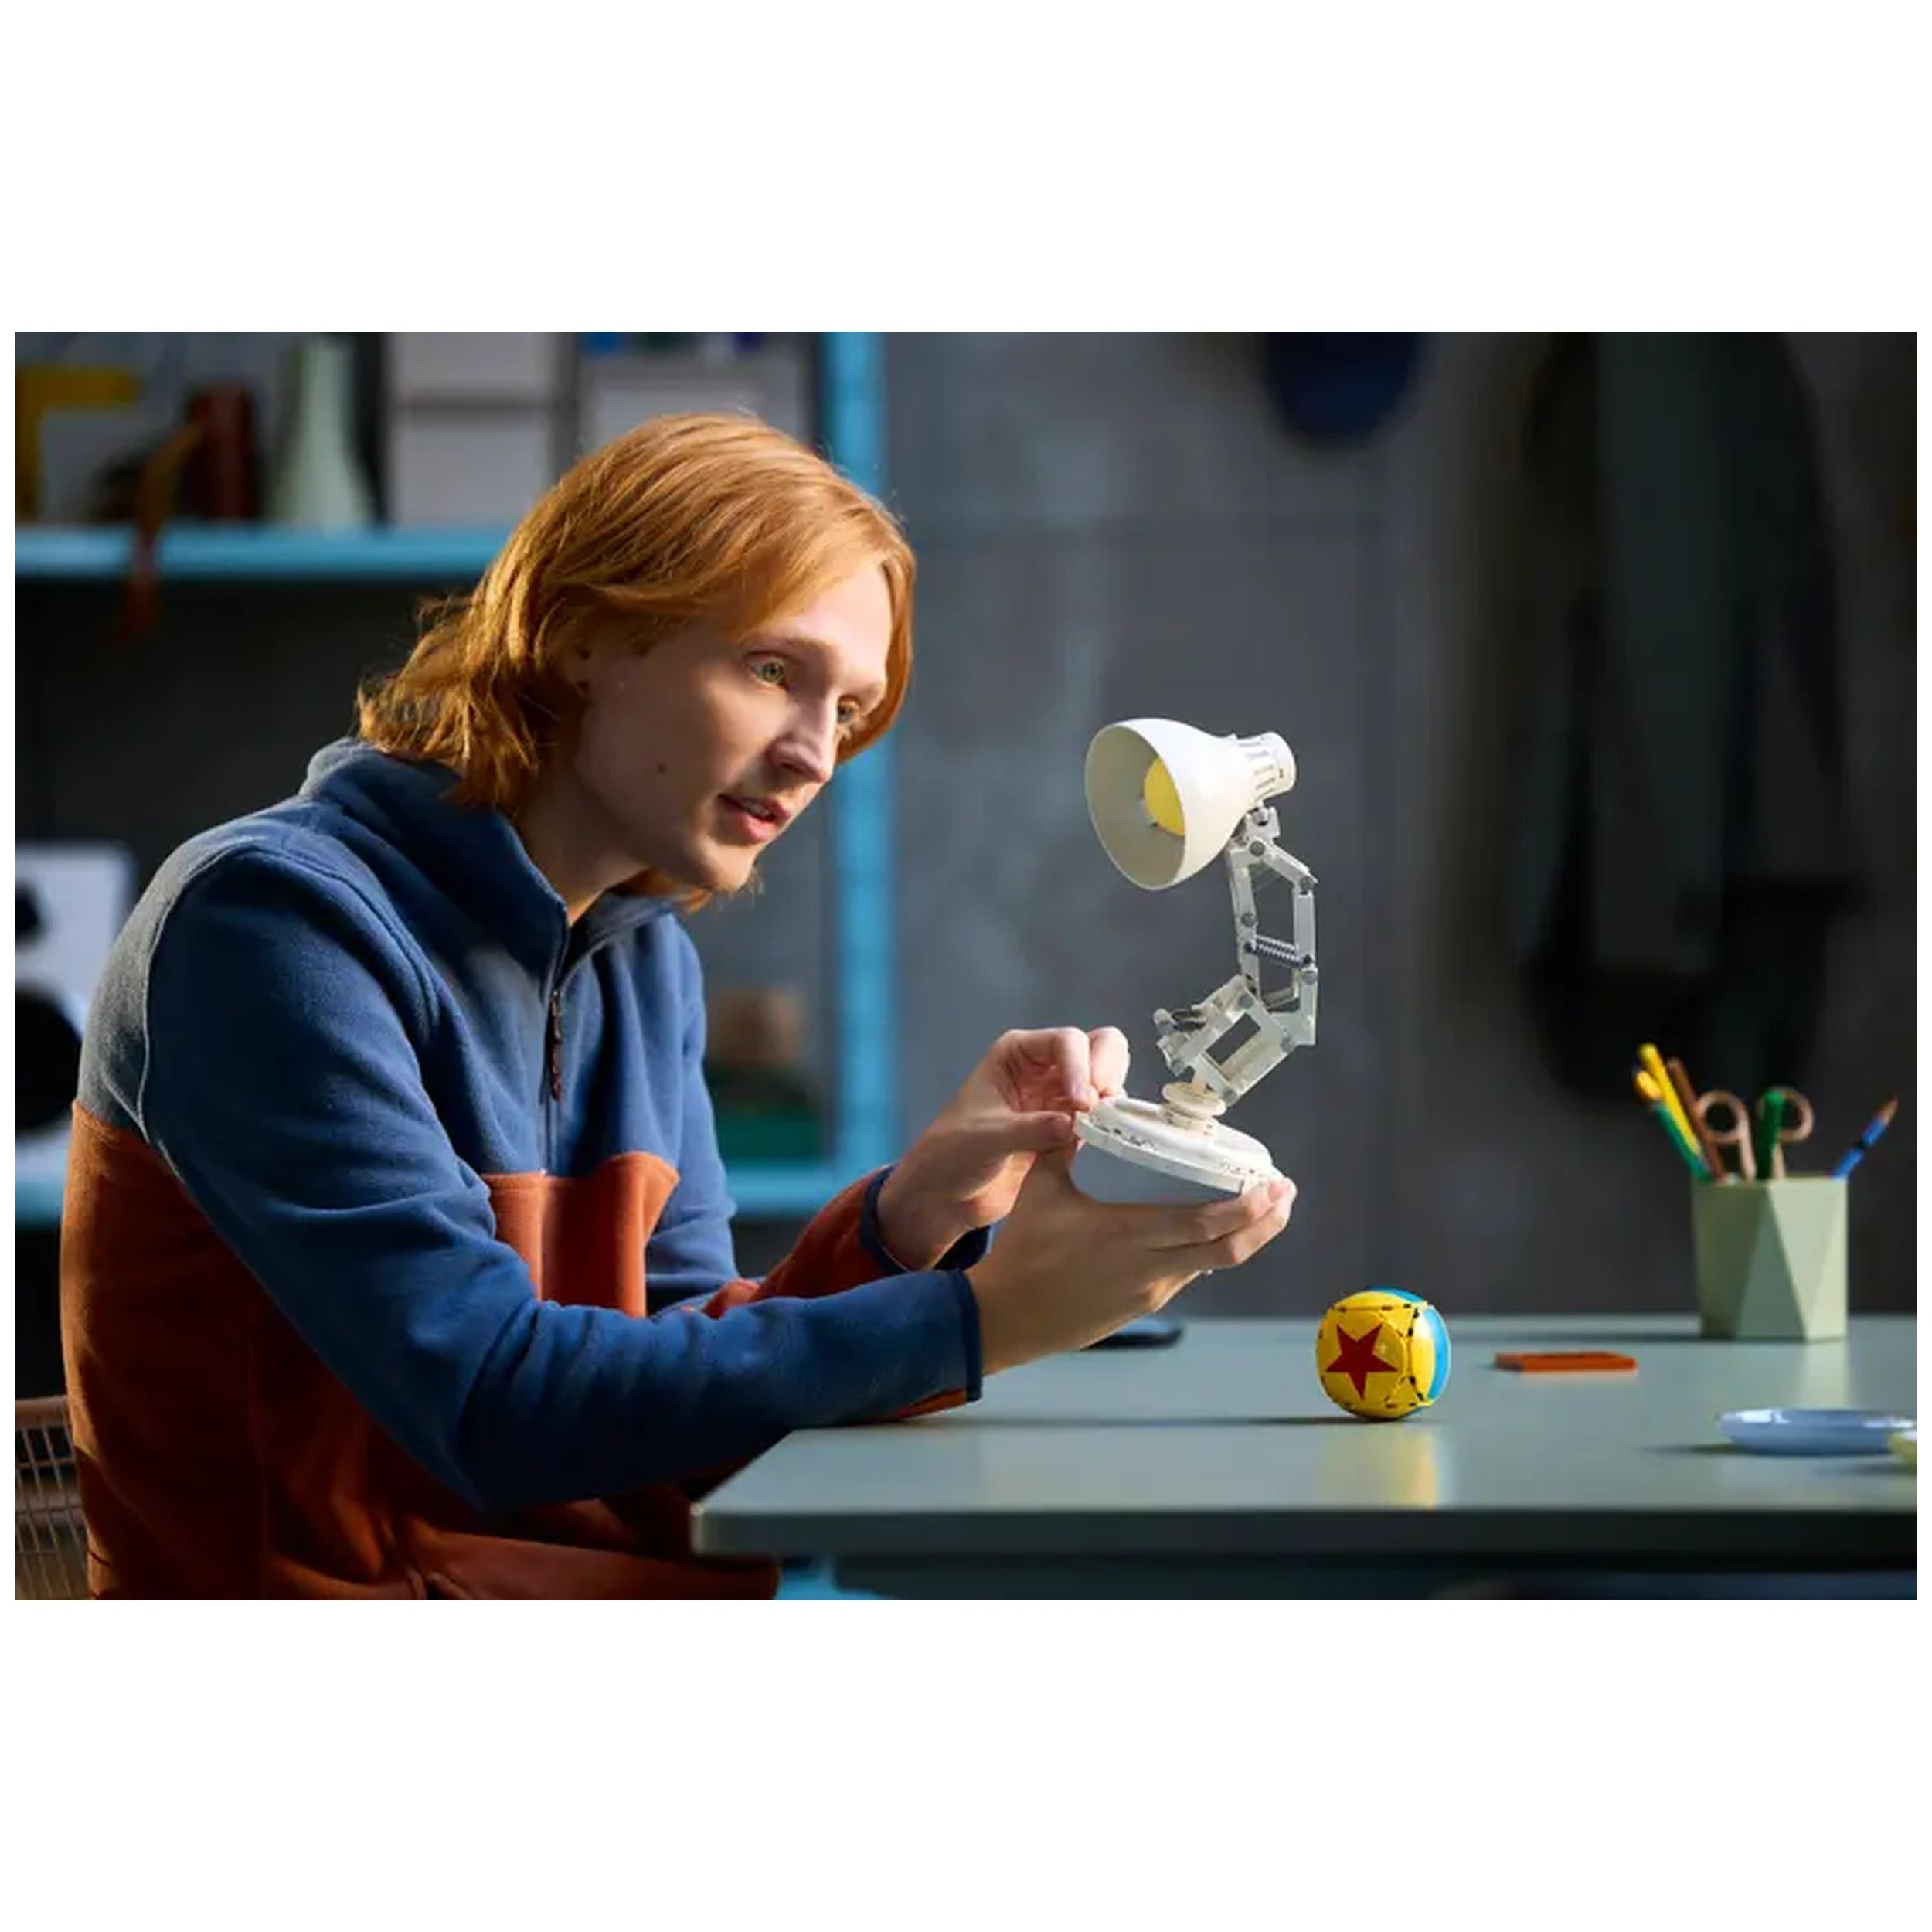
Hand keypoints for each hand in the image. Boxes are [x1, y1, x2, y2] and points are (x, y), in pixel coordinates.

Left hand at [874, 1026, 1130, 1267]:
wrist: (944, 1197)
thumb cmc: (951, 1154)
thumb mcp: (986, 1138)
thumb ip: (1029, 1129)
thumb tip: (1072, 1125)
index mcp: (1017, 1053)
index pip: (1066, 1041)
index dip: (1081, 1067)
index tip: (1082, 1103)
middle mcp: (1043, 1069)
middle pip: (1098, 1048)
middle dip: (1106, 1072)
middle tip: (1103, 1105)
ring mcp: (1058, 1099)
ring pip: (1105, 1082)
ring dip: (1111, 1100)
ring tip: (1101, 1126)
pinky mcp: (1067, 1131)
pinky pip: (1102, 1118)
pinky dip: (1110, 1125)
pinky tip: (1103, 1139)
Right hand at [966, 1148, 1296, 1371]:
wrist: (1009, 1316)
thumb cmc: (1023, 1251)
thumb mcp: (1040, 1190)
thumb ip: (1064, 1146)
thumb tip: (1081, 1107)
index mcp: (1128, 1235)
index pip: (1205, 1225)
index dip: (1247, 1208)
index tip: (1274, 1185)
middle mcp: (1149, 1268)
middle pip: (1227, 1251)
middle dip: (1266, 1223)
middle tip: (1286, 1194)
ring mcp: (1151, 1291)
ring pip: (1213, 1266)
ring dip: (1245, 1238)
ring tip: (1264, 1210)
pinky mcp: (1145, 1304)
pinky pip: (1189, 1273)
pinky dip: (1212, 1251)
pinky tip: (1216, 1232)